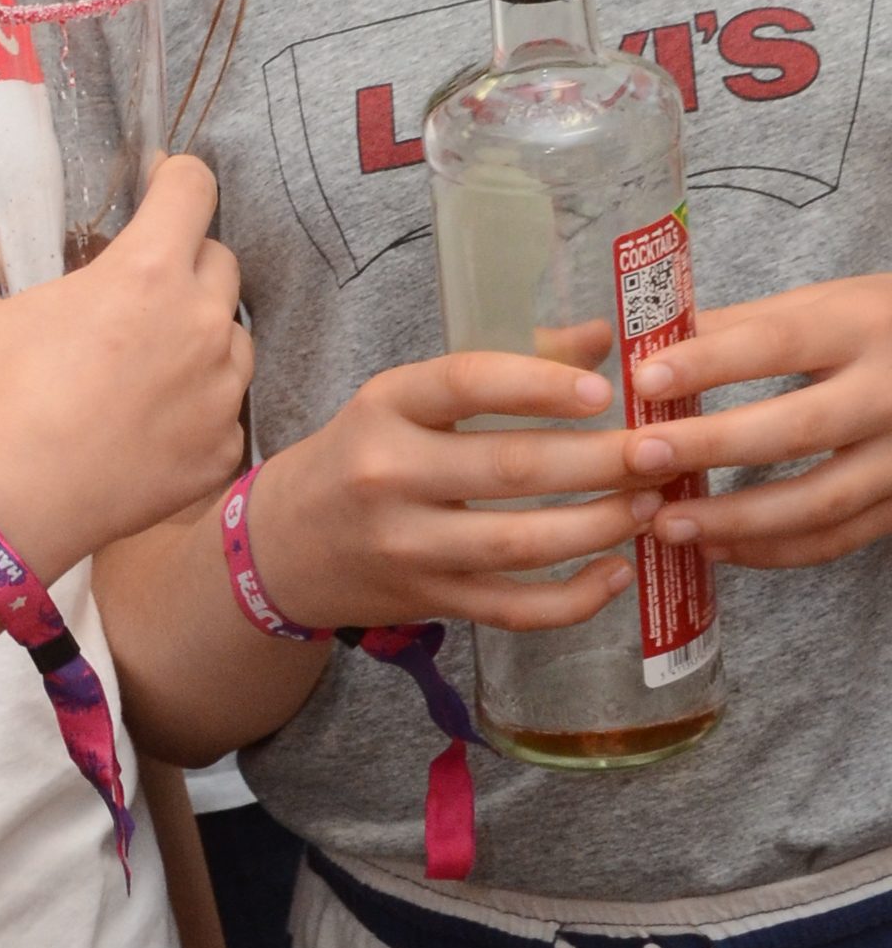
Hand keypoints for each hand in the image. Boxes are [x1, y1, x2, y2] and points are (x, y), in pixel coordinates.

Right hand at [0, 159, 251, 580]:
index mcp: (145, 271)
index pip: (194, 189)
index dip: (175, 177)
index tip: (159, 185)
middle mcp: (200, 325)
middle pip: (222, 262)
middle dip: (185, 260)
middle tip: (138, 286)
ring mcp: (218, 395)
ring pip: (234, 340)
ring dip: (200, 336)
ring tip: (147, 361)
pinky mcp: (218, 456)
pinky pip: (224, 416)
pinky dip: (195, 412)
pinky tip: (148, 425)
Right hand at [241, 350, 649, 639]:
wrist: (283, 545)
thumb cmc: (362, 455)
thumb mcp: (408, 399)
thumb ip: (507, 364)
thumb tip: (606, 339)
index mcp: (385, 406)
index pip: (467, 383)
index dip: (540, 384)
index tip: (607, 389)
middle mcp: (388, 476)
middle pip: (510, 468)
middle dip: (602, 461)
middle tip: (664, 451)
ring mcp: (407, 547)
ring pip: (520, 543)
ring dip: (598, 525)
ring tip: (650, 504)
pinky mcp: (429, 601)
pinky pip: (513, 608)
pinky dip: (574, 598)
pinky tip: (617, 572)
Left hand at [624, 277, 891, 567]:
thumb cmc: (876, 326)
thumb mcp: (824, 305)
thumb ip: (742, 326)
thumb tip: (644, 343)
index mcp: (861, 326)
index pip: (778, 344)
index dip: (710, 362)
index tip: (642, 380)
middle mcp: (890, 393)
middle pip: (797, 428)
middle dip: (713, 447)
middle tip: (640, 458)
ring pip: (820, 500)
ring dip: (737, 519)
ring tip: (667, 525)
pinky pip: (839, 538)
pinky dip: (776, 550)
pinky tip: (718, 548)